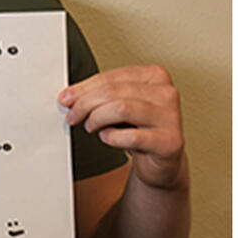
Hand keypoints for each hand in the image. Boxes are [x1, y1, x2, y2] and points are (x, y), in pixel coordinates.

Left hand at [59, 65, 185, 190]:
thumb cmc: (140, 129)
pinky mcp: (169, 141)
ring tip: (90, 126)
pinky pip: (132, 136)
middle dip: (86, 104)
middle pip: (114, 92)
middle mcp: (166, 93)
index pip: (112, 77)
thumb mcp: (120, 106)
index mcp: (155, 76)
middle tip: (73, 115)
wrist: (161, 161)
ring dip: (97, 119)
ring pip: (122, 109)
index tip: (66, 98)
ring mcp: (171, 117)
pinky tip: (107, 137)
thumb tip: (70, 96)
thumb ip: (99, 96)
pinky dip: (112, 137)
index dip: (84, 88)